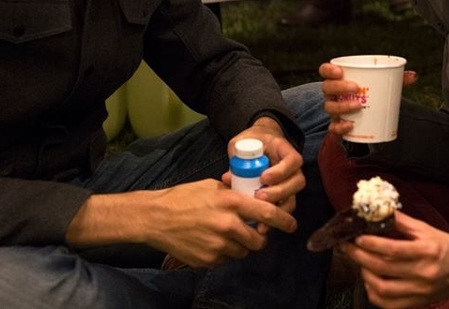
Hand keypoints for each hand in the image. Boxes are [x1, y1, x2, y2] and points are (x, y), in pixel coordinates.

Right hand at [66, 178, 297, 267]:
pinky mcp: (208, 260)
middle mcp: (228, 225)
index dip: (285, 220)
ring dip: (241, 246)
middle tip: (255, 233)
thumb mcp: (212, 188)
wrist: (156, 218)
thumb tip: (252, 197)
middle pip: (259, 240)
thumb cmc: (183, 198)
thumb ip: (234, 194)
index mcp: (231, 203)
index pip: (268, 214)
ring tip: (227, 235)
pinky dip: (223, 253)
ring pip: (243, 252)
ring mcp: (218, 245)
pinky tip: (211, 241)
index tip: (292, 224)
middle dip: (260, 238)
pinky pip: (225, 259)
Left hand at [221, 116, 305, 232]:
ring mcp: (290, 183)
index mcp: (285, 150)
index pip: (293, 160)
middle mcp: (293, 168)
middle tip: (259, 196)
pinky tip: (261, 226)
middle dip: (279, 193)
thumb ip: (236, 157)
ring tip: (261, 217)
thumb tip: (228, 178)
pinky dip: (273, 219)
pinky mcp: (284, 196)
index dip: (281, 171)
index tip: (263, 177)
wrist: (260, 142)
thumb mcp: (242, 142)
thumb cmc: (251, 141)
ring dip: (278, 209)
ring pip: (293, 198)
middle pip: (297, 182)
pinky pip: (284, 209)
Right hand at [318, 62, 416, 137]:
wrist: (365, 113)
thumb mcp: (382, 83)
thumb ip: (396, 78)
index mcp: (338, 79)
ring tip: (358, 105)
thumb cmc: (370, 93)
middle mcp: (332, 94)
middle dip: (339, 87)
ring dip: (342, 106)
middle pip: (327, 88)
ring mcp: (333, 110)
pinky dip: (340, 127)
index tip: (340, 71)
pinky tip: (351, 125)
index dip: (329, 70)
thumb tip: (414, 76)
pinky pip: (333, 127)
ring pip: (330, 107)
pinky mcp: (337, 125)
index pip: (325, 71)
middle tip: (356, 87)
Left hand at [340, 212, 448, 308]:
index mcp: (426, 251)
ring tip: (360, 263)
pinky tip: (370, 280)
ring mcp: (419, 291)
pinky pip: (388, 304)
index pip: (393, 249)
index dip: (371, 243)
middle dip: (360, 256)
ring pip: (383, 289)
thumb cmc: (442, 246)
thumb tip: (378, 211)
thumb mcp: (424, 229)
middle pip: (383, 268)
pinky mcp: (416, 303)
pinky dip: (374, 293)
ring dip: (365, 275)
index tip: (357, 237)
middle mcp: (422, 273)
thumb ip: (401, 221)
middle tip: (348, 247)